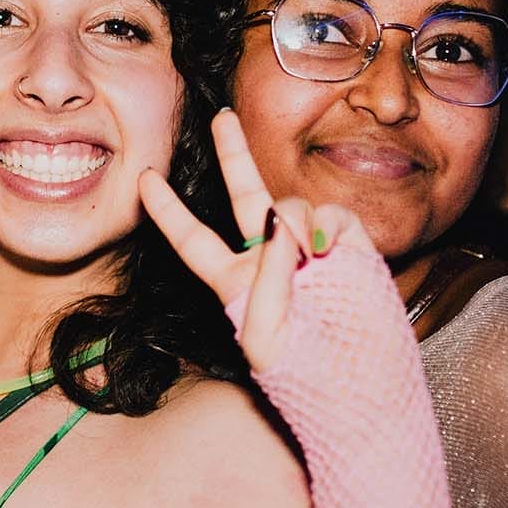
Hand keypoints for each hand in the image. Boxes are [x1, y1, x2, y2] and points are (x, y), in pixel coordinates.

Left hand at [138, 108, 369, 368]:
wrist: (362, 392)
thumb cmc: (304, 378)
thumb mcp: (264, 335)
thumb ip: (265, 276)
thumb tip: (279, 219)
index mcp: (235, 282)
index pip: (192, 239)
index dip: (168, 211)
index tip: (144, 178)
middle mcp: (269, 258)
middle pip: (245, 194)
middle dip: (235, 153)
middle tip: (221, 116)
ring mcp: (309, 250)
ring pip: (290, 205)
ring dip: (293, 222)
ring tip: (309, 263)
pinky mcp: (348, 248)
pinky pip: (332, 217)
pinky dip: (327, 229)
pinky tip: (330, 256)